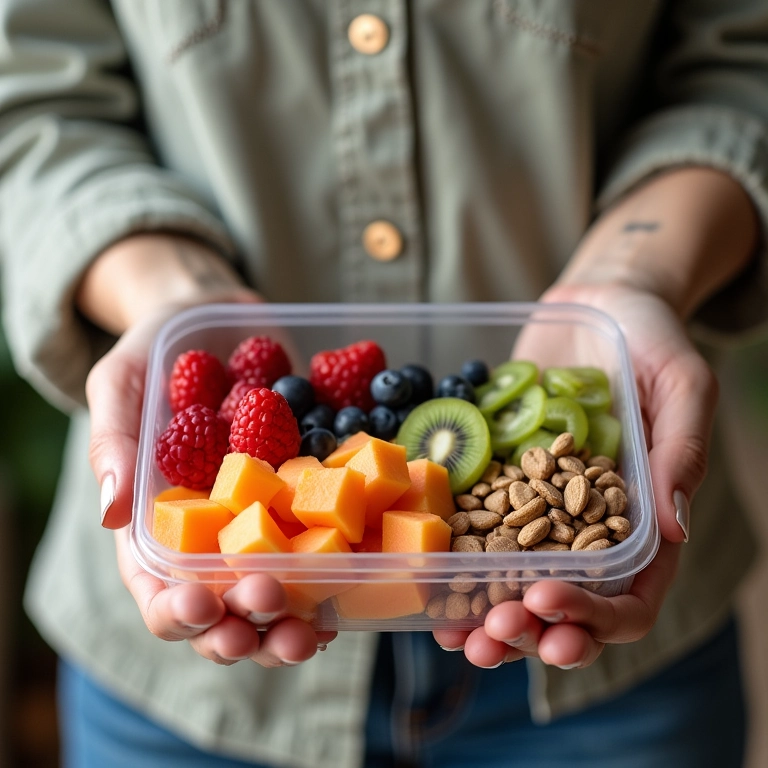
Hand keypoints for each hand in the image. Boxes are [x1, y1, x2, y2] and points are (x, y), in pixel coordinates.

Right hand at [81, 235, 335, 665]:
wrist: (218, 329)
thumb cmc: (155, 355)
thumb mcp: (121, 384)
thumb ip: (113, 440)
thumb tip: (111, 511)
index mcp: (159, 525)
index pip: (157, 589)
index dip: (175, 612)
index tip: (201, 608)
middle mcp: (211, 538)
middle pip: (222, 611)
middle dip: (245, 626)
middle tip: (272, 611)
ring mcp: (260, 526)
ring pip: (275, 596)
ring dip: (293, 622)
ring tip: (316, 630)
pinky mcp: (303, 504)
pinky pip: (319, 550)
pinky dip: (334, 579)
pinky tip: (350, 590)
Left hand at [434, 281, 716, 667]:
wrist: (596, 305)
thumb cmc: (651, 338)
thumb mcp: (680, 385)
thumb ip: (679, 452)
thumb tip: (677, 528)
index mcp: (641, 521)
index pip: (629, 595)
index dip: (593, 616)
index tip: (548, 603)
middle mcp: (587, 526)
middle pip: (565, 605)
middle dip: (530, 631)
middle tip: (493, 637)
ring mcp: (538, 507)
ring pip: (515, 583)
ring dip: (486, 617)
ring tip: (455, 637)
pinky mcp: (499, 480)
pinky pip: (477, 530)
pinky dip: (455, 564)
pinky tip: (428, 582)